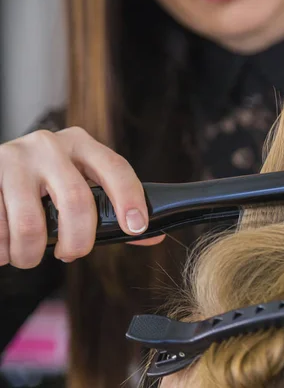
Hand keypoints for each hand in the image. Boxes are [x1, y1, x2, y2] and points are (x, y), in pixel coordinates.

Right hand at [0, 127, 163, 268]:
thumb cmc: (46, 183)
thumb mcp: (80, 185)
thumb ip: (112, 211)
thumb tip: (153, 237)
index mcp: (81, 144)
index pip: (115, 168)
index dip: (129, 199)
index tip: (136, 228)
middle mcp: (49, 145)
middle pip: (76, 201)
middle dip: (77, 241)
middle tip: (71, 254)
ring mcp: (13, 157)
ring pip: (30, 223)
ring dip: (31, 252)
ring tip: (28, 255)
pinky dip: (3, 249)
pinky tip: (6, 249)